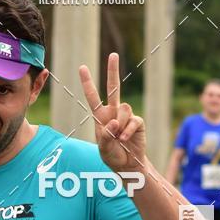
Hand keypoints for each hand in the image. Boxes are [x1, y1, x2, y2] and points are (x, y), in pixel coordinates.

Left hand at [79, 53, 145, 172]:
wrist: (127, 165)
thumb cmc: (112, 156)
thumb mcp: (103, 148)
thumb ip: (105, 135)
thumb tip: (114, 121)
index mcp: (101, 117)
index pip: (93, 97)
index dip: (88, 83)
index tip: (82, 67)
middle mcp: (113, 113)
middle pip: (114, 88)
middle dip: (113, 71)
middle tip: (113, 54)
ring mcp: (126, 116)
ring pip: (124, 108)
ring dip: (120, 124)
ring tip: (119, 138)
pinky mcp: (137, 121)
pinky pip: (133, 120)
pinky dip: (128, 130)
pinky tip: (125, 139)